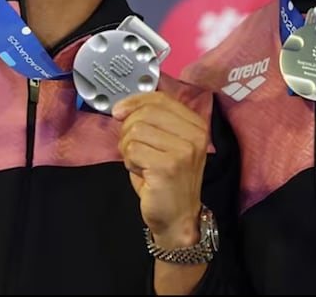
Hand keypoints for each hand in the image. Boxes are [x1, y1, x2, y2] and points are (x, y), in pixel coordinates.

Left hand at [113, 91, 207, 247]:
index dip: (135, 101)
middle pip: (146, 112)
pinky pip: (133, 150)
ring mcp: (184, 150)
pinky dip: (130, 161)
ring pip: (136, 130)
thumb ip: (152, 121)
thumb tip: (122, 108)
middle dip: (128, 129)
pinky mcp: (168, 166)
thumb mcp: (165, 143)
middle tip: (133, 149)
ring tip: (140, 163)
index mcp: (196, 124)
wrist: (177, 217)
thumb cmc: (166, 179)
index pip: (160, 99)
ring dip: (128, 147)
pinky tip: (141, 172)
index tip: (119, 111)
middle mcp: (195, 135)